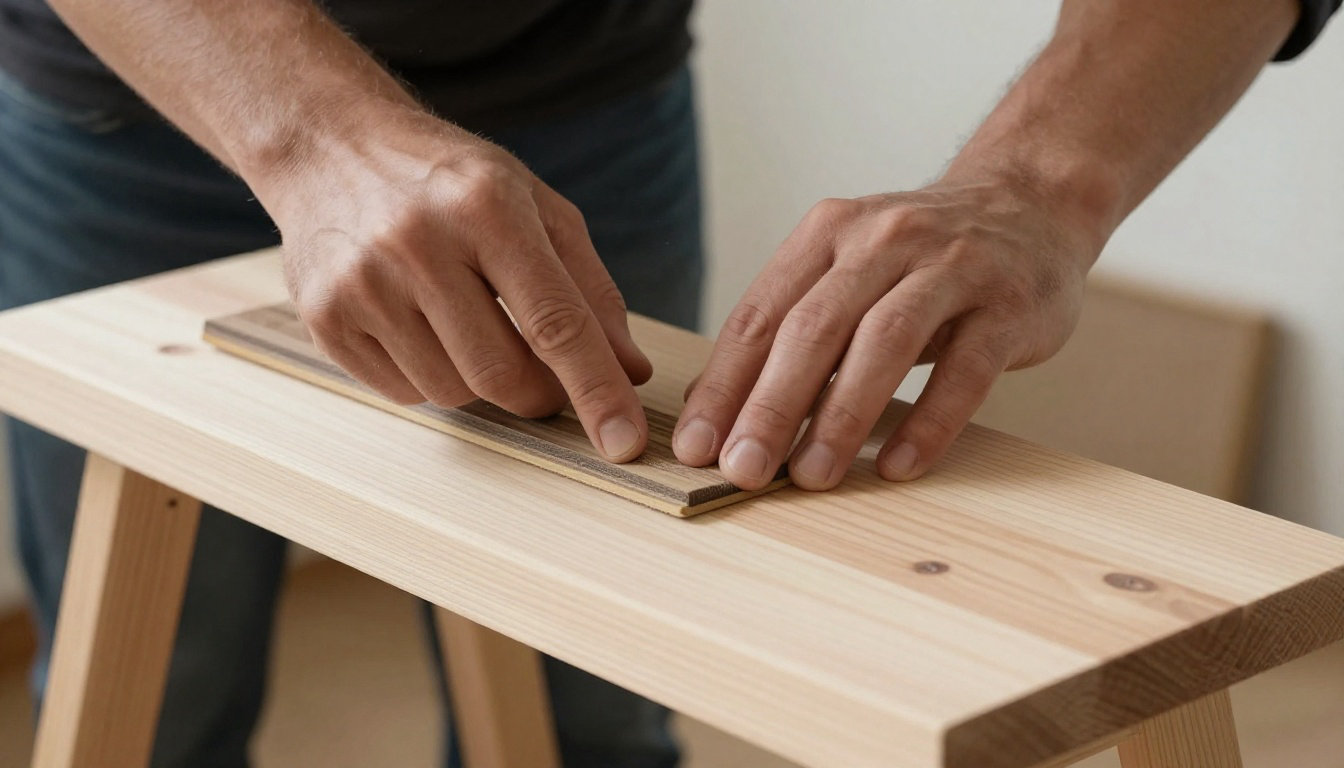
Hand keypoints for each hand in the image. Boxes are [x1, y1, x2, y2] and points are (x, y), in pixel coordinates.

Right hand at [258, 108, 652, 461]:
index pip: (555, 321)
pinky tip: (423, 327)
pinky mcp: (325, 318)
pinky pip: (404, 391)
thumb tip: (629, 371)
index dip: (596, 389)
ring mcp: (362, 284)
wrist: (331, 147)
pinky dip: (431, 376)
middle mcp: (416, 243)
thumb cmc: (449, 179)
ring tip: (472, 326)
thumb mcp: (535, 205)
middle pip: (501, 373)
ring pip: (452, 391)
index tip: (624, 442)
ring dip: (481, 381)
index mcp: (485, 206)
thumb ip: (590, 288)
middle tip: (549, 379)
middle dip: (541, 394)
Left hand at [673, 176, 1100, 489]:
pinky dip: (929, 421)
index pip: (760, 316)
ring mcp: (950, 267)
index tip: (695, 446)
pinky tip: (898, 466)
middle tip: (742, 469)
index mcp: (827, 234)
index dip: (724, 385)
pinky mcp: (1008, 303)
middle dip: (770, 406)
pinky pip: (965, 369)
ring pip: (884, 342)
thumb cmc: (919, 259)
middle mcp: (882, 240)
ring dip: (841, 416)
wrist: (1030, 203)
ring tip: (811, 476)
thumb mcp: (847, 274)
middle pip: (813, 328)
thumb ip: (792, 332)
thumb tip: (720, 412)